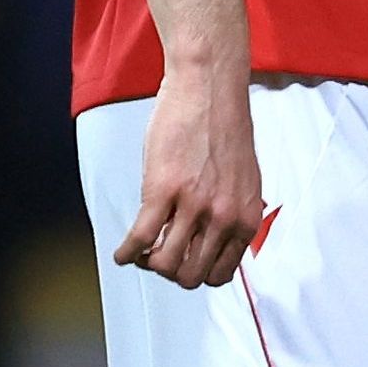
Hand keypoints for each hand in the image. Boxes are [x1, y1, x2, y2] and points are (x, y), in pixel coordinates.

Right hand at [117, 62, 264, 287]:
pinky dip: (126, 252)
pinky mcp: (162, 191)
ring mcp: (193, 206)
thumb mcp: (243, 182)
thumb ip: (232, 213)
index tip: (182, 265)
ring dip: (147, 264)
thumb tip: (214, 242)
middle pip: (190, 275)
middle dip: (170, 273)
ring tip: (139, 253)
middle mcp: (224, 217)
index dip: (196, 274)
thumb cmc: (224, 131)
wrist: (209, 91)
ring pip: (164, 264)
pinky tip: (121, 253)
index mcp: (246, 217)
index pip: (220, 273)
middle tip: (157, 258)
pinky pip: (140, 238)